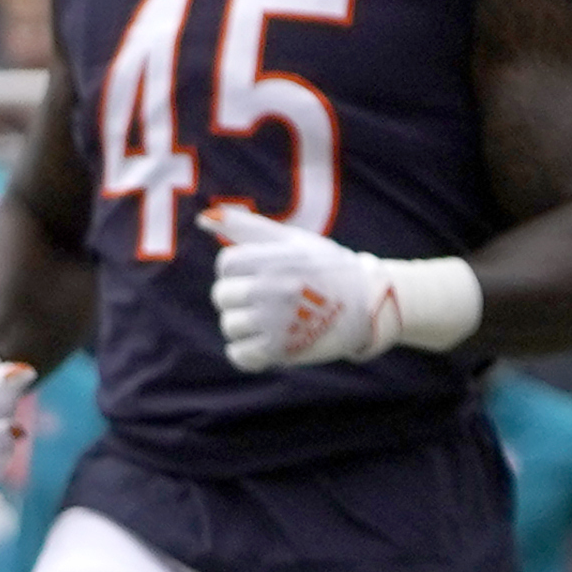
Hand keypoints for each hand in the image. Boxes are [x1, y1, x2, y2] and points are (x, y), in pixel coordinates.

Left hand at [201, 201, 479, 371]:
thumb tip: (204, 217)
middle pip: (222, 295)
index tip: (259, 271)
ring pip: (230, 324)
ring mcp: (276, 322)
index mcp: (276, 259)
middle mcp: (274, 289)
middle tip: (265, 295)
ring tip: (270, 316)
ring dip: (243, 321)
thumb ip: (248, 227)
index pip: (227, 264)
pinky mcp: (281, 351)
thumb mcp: (292, 239)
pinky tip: (262, 340)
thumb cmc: (324, 267)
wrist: (367, 303)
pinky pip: (239, 354)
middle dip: (237, 295)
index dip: (237, 268)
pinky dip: (245, 350)